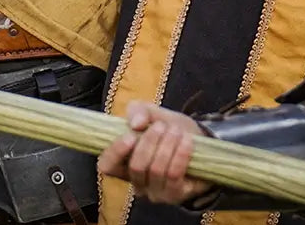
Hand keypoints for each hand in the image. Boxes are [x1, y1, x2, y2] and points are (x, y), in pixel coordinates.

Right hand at [98, 101, 212, 204]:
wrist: (196, 138)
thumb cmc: (166, 128)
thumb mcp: (151, 113)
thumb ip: (139, 111)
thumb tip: (136, 124)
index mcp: (123, 162)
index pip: (108, 165)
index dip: (116, 152)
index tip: (130, 135)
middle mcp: (137, 182)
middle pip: (136, 167)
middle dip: (150, 142)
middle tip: (161, 126)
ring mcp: (155, 192)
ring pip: (156, 171)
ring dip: (168, 145)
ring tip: (176, 130)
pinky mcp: (175, 195)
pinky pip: (174, 176)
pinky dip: (181, 155)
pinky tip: (187, 141)